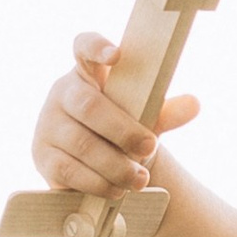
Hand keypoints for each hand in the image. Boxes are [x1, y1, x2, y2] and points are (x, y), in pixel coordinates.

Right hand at [30, 34, 199, 196]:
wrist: (99, 169)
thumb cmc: (122, 133)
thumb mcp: (145, 119)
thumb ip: (166, 111)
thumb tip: (194, 104)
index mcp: (88, 73)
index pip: (84, 47)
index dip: (96, 46)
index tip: (116, 55)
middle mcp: (63, 93)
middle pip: (89, 105)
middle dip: (122, 130)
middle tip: (149, 146)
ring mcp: (48, 124)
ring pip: (81, 143)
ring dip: (115, 165)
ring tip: (139, 179)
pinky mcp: (43, 156)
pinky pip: (69, 169)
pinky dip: (97, 182)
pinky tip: (116, 190)